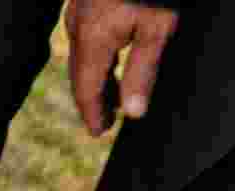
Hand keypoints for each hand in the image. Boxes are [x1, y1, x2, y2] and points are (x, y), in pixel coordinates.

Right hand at [65, 0, 178, 135]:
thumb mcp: (156, 28)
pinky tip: (112, 60)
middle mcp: (77, 27)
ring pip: (81, 57)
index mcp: (92, 40)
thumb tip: (134, 113)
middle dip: (93, 100)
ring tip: (113, 96)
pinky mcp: (86, 1)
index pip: (86, 90)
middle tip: (106, 121)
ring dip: (96, 80)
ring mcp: (77, 12)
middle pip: (79, 75)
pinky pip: (85, 39)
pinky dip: (96, 58)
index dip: (92, 114)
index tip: (98, 132)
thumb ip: (143, 71)